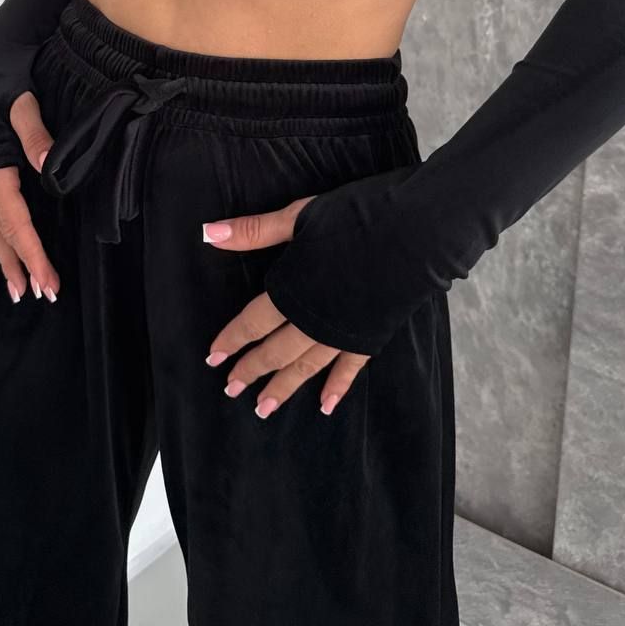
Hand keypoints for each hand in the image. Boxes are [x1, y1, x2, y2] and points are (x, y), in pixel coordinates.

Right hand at [0, 90, 60, 303]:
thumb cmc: (3, 83)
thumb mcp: (22, 103)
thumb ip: (34, 134)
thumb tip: (48, 165)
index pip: (16, 223)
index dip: (32, 255)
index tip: (47, 281)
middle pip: (3, 234)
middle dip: (21, 266)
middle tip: (39, 295)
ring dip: (4, 262)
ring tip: (16, 291)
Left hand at [202, 196, 368, 417]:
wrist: (416, 232)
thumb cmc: (355, 218)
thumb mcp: (299, 217)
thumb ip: (254, 231)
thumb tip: (208, 234)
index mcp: (292, 292)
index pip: (253, 323)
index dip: (231, 340)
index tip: (213, 358)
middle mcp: (313, 321)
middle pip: (276, 351)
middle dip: (252, 370)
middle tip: (232, 389)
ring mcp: (343, 331)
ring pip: (307, 366)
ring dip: (285, 387)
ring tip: (264, 409)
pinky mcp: (370, 334)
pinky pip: (349, 368)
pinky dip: (337, 387)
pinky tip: (326, 404)